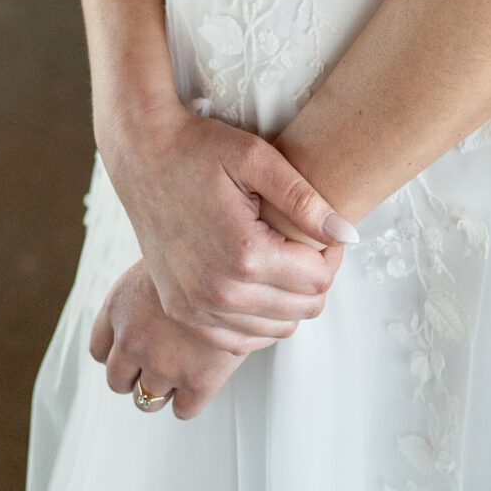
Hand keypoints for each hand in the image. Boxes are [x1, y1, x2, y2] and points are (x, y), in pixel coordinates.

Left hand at [91, 261, 247, 420]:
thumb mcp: (156, 263)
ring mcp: (163, 362)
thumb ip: (141, 297)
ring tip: (181, 372)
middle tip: (158, 364)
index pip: (99, 350)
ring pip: (147, 401)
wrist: (237, 258)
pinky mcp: (198, 380)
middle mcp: (132, 338)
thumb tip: (145, 316)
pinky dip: (189, 401)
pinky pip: (183, 410)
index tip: (133, 351)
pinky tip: (201, 380)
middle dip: (135, 376)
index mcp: (118, 307)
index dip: (117, 353)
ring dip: (161, 390)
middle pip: (117, 381)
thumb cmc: (203, 252)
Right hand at [103, 106, 355, 341]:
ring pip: (276, 330)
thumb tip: (348, 235)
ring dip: (290, 301)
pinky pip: (239, 340)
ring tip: (282, 258)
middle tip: (307, 243)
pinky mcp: (182, 311)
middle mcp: (218, 292)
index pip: (318, 280)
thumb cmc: (199, 149)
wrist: (142, 155)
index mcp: (243, 254)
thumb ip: (305, 200)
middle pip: (302, 310)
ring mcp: (196, 307)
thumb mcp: (257, 158)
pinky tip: (260, 284)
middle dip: (315, 278)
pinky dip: (260, 320)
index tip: (323, 230)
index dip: (332, 254)